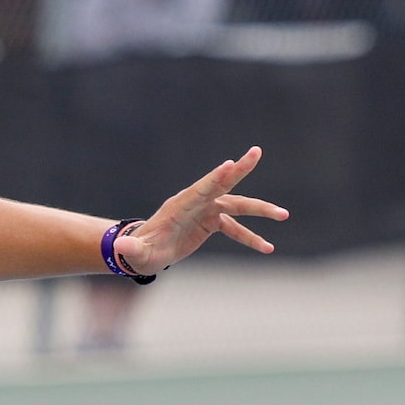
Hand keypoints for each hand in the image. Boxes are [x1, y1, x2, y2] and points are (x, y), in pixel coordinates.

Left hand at [115, 148, 284, 274]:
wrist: (143, 252)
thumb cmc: (139, 251)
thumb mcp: (134, 252)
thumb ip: (130, 249)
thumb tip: (121, 246)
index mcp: (179, 206)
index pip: (201, 189)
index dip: (216, 177)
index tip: (231, 163)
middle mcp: (195, 203)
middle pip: (222, 184)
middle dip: (240, 169)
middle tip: (257, 151)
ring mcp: (205, 211)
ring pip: (236, 206)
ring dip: (259, 210)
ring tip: (284, 215)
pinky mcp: (210, 223)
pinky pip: (235, 228)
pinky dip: (250, 237)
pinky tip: (267, 248)